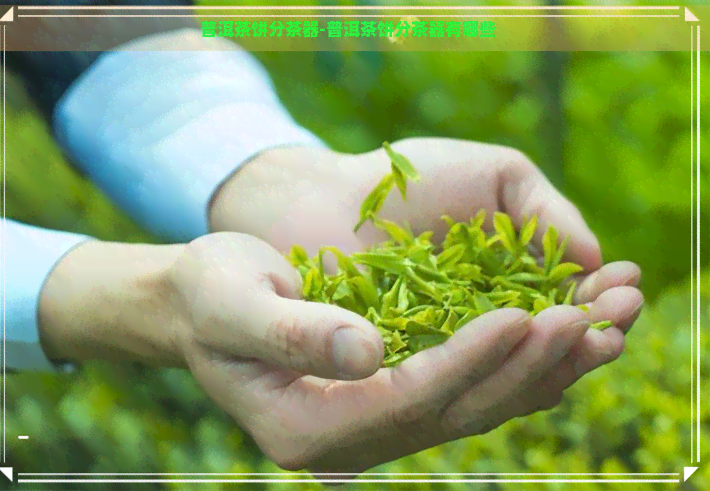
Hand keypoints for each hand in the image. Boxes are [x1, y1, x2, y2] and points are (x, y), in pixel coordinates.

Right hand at [203, 138, 643, 474]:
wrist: (201, 304)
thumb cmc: (210, 295)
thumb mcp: (234, 305)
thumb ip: (294, 333)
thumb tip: (368, 353)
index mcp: (306, 426)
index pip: (404, 399)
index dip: (465, 361)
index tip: (521, 316)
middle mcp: (348, 439)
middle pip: (454, 412)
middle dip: (522, 368)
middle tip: (585, 320)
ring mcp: (374, 424)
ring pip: (473, 407)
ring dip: (538, 370)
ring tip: (597, 327)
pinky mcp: (392, 398)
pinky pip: (466, 391)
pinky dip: (516, 365)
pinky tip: (558, 336)